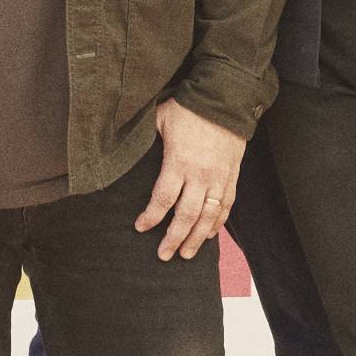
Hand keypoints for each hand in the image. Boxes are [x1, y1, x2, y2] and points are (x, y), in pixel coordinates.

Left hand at [136, 98, 246, 260]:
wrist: (226, 100)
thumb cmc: (189, 108)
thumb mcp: (160, 117)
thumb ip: (145, 135)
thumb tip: (123, 142)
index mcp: (178, 162)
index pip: (163, 198)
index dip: (151, 216)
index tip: (140, 227)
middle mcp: (200, 175)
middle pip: (186, 216)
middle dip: (173, 238)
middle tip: (164, 255)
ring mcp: (218, 178)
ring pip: (208, 217)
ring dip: (197, 239)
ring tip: (187, 254)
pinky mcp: (232, 177)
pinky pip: (225, 207)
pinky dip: (218, 224)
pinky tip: (210, 235)